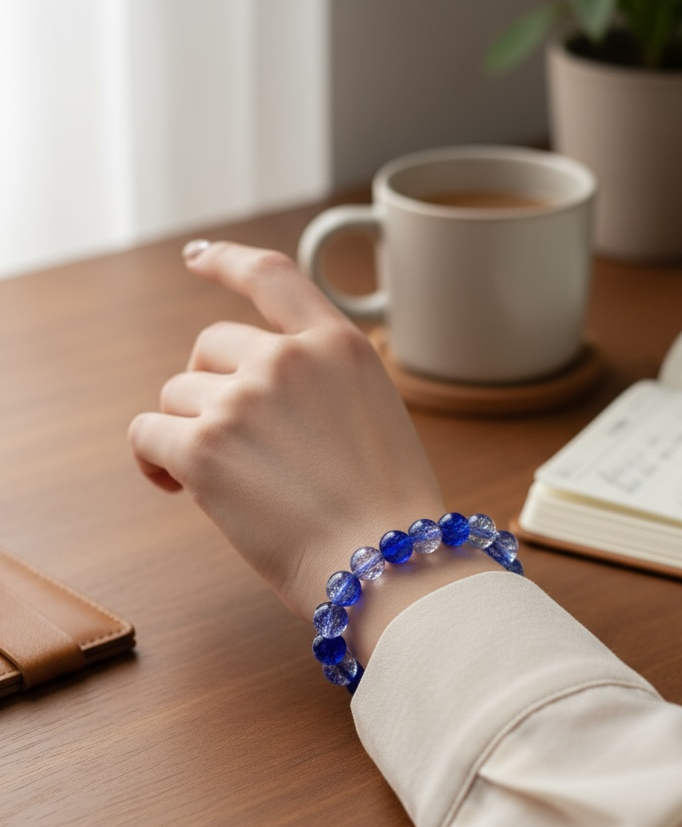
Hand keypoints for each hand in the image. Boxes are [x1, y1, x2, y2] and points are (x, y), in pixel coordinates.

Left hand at [129, 242, 444, 625]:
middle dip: (207, 390)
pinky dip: (151, 459)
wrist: (387, 568)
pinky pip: (148, 434)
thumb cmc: (388, 516)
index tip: (196, 257)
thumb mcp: (375, 418)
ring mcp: (243, 398)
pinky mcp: (204, 446)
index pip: (273, 275)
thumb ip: (321, 389)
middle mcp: (290, 359)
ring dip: (187, 432)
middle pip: (208, 349)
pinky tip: (173, 488)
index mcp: (340, 346)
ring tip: (219, 482)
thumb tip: (253, 399)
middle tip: (226, 441)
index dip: (227, 260)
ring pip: (177, 396)